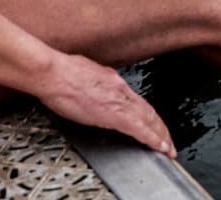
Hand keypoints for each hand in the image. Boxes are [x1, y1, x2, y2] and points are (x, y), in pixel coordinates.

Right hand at [35, 54, 174, 156]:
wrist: (53, 73)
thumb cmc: (61, 72)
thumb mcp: (85, 73)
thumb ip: (96, 82)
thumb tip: (97, 88)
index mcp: (112, 80)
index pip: (138, 101)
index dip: (149, 115)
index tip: (154, 124)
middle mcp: (120, 89)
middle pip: (148, 111)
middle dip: (160, 128)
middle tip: (168, 141)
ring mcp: (119, 100)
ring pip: (149, 119)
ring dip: (161, 135)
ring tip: (168, 148)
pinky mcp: (113, 113)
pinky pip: (140, 129)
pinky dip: (152, 138)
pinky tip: (159, 147)